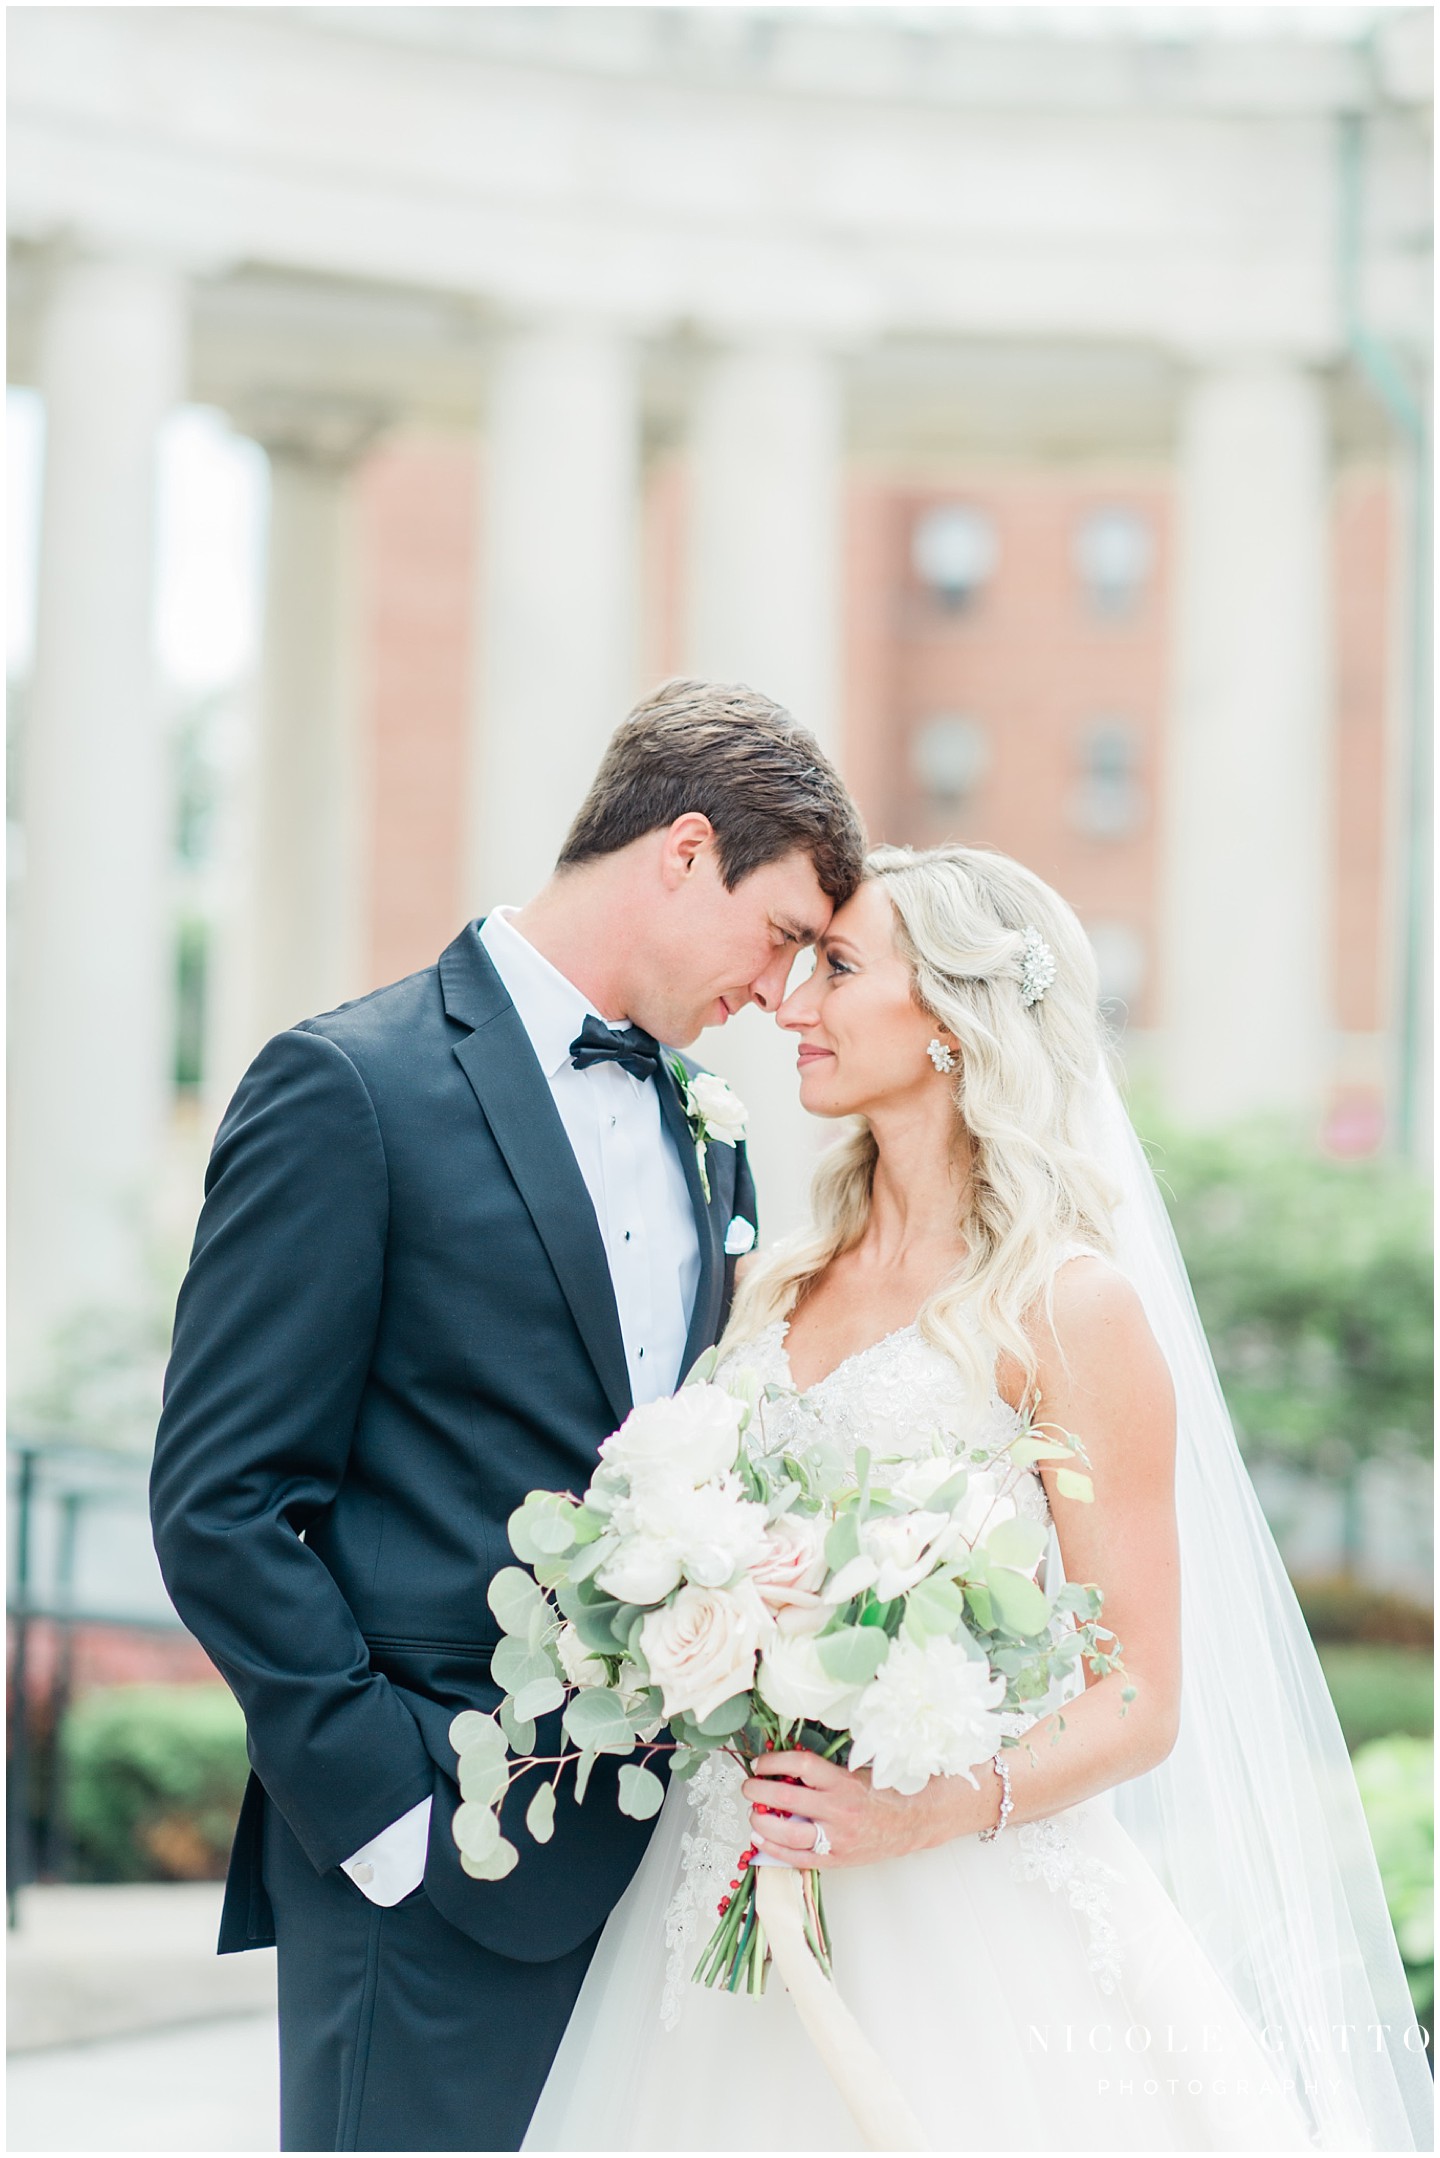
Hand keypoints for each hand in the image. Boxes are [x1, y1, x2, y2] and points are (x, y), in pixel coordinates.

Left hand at [742, 1749, 972, 1869]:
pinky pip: (799, 1858)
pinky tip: (762, 1840)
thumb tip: (784, 1766)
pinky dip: (776, 1850)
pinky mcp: (838, 1859)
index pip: (800, 1765)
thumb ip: (823, 1771)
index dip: (774, 1762)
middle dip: (759, 1792)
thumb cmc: (883, 1792)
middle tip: (748, 1787)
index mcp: (843, 1782)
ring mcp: (837, 1838)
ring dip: (763, 1823)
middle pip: (787, 1799)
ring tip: (753, 1815)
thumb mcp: (855, 1771)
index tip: (761, 1762)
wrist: (913, 1821)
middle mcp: (839, 1810)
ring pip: (788, 1833)